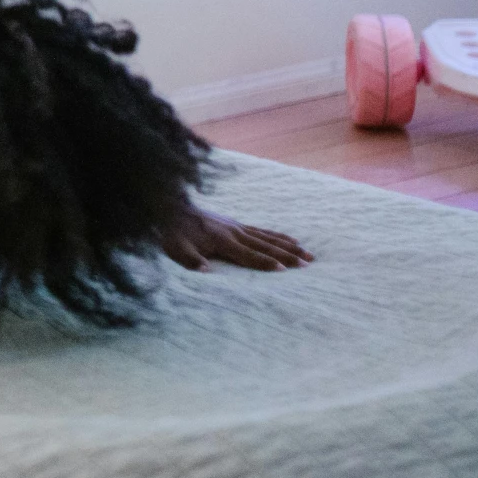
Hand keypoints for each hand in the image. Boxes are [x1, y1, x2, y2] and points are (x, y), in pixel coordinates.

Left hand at [164, 206, 310, 270]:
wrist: (169, 207)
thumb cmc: (171, 232)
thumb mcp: (175, 248)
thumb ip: (190, 259)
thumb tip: (205, 271)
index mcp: (221, 240)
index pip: (248, 255)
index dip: (265, 263)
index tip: (284, 270)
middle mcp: (234, 232)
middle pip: (265, 246)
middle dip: (287, 255)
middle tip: (307, 264)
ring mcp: (236, 226)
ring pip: (268, 238)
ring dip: (289, 246)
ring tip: (309, 254)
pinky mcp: (236, 224)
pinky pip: (262, 231)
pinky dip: (279, 236)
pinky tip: (292, 240)